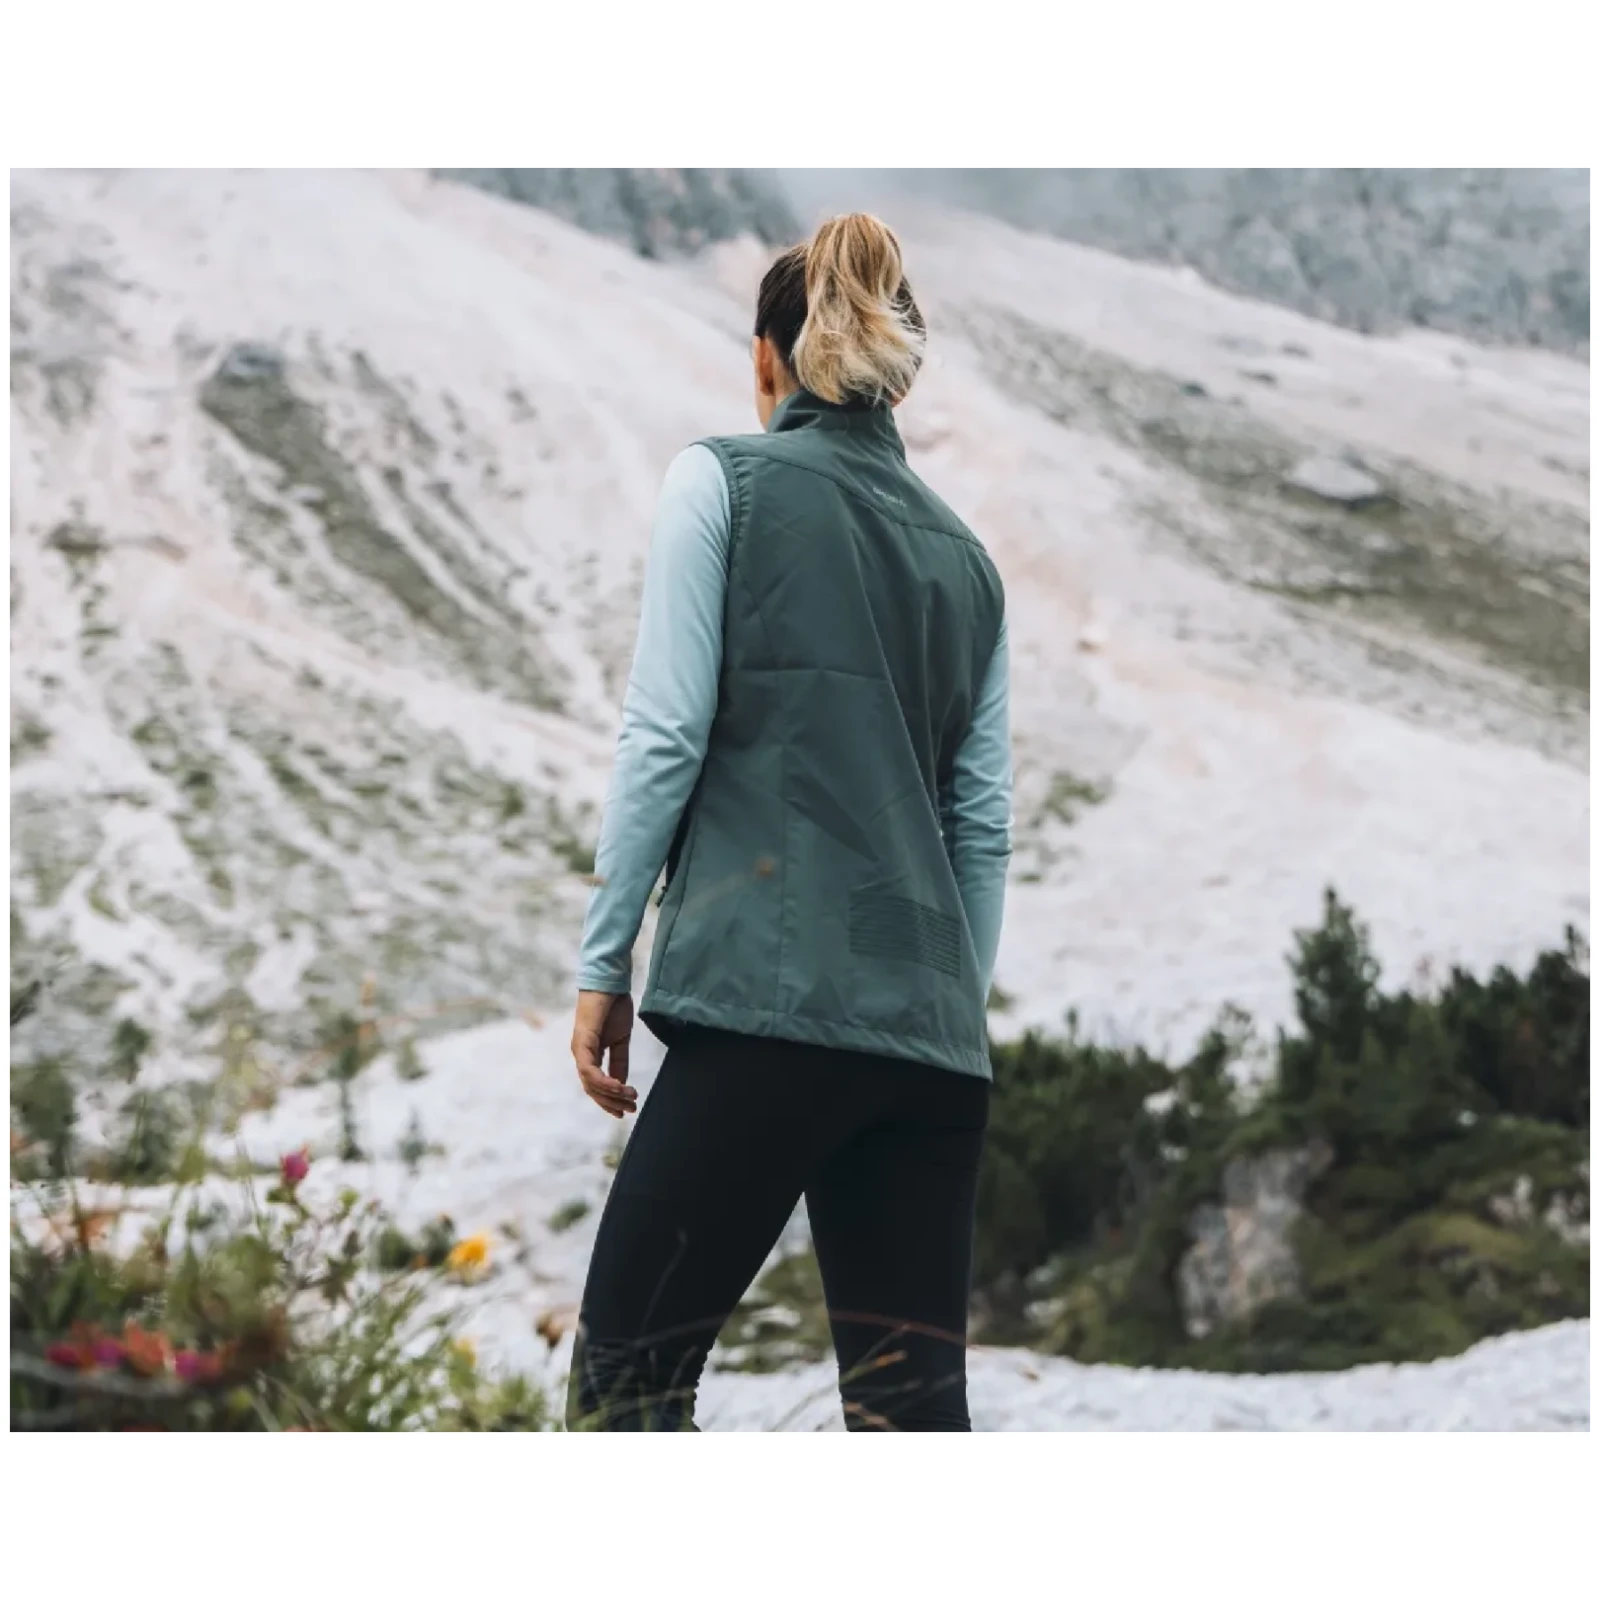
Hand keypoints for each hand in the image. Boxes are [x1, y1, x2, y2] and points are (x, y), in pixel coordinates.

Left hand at [571, 990, 637, 1118]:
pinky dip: (604, 1081)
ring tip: (630, 1097)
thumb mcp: (621, 1040)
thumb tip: (622, 1084)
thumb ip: (619, 1062)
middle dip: (611, 1103)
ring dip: (611, 1094)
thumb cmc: (614, 1007)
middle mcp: (581, 1055)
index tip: (625, 1110)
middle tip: (630, 1110)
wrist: (610, 984)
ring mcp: (580, 1050)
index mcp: (589, 1055)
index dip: (609, 1100)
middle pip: (592, 1089)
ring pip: (590, 1083)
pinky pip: (590, 1070)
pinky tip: (620, 1087)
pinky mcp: (583, 1043)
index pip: (595, 1086)